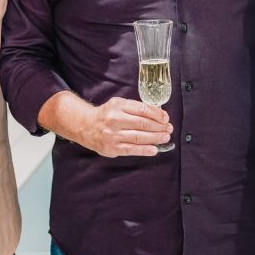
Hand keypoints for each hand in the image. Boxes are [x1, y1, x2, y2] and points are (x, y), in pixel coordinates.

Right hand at [41, 93, 172, 156]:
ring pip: (139, 137)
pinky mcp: (112, 148)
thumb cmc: (106, 114)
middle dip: (159, 127)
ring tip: (165, 137)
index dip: (157, 114)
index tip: (166, 118)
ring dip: (155, 138)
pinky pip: (131, 150)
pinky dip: (145, 150)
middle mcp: (115, 119)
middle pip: (142, 124)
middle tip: (169, 129)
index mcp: (118, 106)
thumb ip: (135, 108)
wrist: (85, 126)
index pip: (142, 110)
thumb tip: (158, 114)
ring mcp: (113, 135)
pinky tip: (154, 149)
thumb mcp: (118, 104)